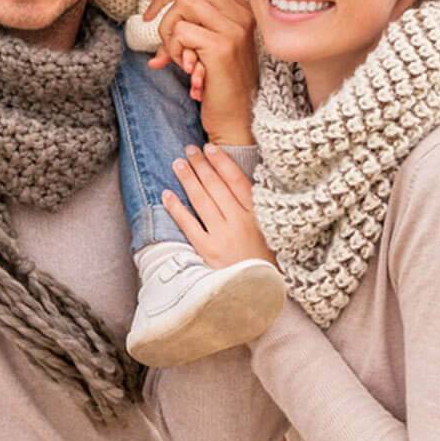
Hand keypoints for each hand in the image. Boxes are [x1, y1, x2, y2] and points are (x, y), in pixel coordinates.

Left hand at [144, 0, 257, 144]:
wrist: (237, 119)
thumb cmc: (219, 84)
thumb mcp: (205, 47)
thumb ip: (188, 24)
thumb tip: (152, 16)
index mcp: (241, 9)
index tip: (157, 7)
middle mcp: (242, 14)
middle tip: (149, 18)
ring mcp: (234, 29)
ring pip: (183, 3)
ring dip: (168, 27)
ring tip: (175, 53)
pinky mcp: (222, 47)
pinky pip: (181, 30)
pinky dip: (172, 47)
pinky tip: (185, 67)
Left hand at [162, 144, 277, 270]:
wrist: (261, 292)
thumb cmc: (269, 262)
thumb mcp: (272, 232)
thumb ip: (258, 210)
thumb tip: (241, 184)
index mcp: (258, 215)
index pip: (237, 181)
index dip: (222, 162)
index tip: (210, 148)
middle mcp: (240, 222)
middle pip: (216, 187)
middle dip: (202, 165)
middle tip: (189, 150)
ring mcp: (223, 237)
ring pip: (202, 201)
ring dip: (188, 179)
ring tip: (178, 164)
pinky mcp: (208, 252)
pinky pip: (189, 225)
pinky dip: (177, 209)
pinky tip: (167, 195)